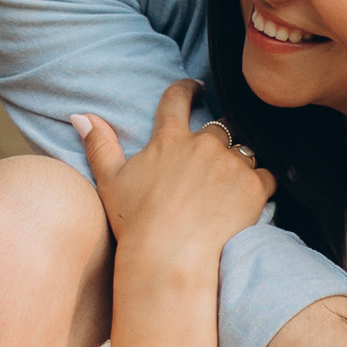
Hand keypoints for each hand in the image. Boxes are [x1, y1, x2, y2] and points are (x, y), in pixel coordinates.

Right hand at [76, 82, 274, 279]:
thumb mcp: (110, 182)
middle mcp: (204, 144)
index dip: (188, 89)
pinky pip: (265, 176)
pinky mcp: (254, 186)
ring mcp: (231, 163)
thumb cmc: (137, 224)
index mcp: (169, 139)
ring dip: (238, 165)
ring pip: (244, 152)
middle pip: (219, 128)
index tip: (197, 88)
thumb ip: (99, 145)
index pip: (178, 99)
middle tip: (212, 166)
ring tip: (228, 192)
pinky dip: (259, 187)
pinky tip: (248, 203)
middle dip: (219, 140)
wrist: (170, 259)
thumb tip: (81, 115)